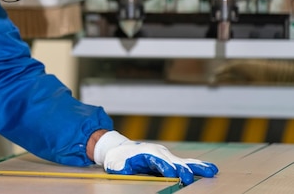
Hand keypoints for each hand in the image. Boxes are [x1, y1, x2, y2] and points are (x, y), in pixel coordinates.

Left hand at [93, 131, 218, 185]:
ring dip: (196, 167)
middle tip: (189, 178)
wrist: (120, 148)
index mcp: (144, 154)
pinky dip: (197, 166)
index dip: (165, 167)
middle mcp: (158, 152)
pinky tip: (211, 169)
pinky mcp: (170, 159)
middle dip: (181, 169)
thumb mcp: (115, 165)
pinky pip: (185, 163)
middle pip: (173, 161)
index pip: (156, 161)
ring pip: (183, 161)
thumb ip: (122, 168)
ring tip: (211, 171)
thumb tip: (126, 169)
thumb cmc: (118, 159)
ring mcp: (165, 155)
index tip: (173, 174)